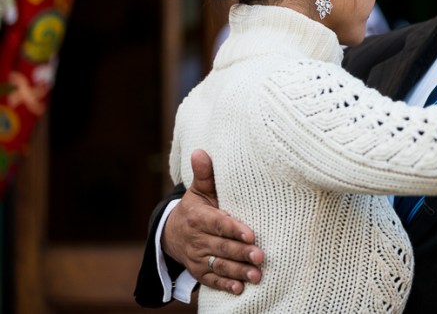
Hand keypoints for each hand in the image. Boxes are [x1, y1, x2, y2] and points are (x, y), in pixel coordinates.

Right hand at [162, 149, 263, 294]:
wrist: (172, 233)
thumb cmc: (196, 208)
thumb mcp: (198, 190)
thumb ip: (204, 174)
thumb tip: (200, 151)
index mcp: (198, 217)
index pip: (218, 224)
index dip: (234, 230)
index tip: (251, 235)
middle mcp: (196, 239)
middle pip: (221, 247)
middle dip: (241, 253)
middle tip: (260, 257)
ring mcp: (197, 257)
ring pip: (219, 265)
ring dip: (238, 271)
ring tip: (256, 275)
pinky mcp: (199, 271)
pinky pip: (212, 280)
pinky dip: (225, 285)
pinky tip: (239, 288)